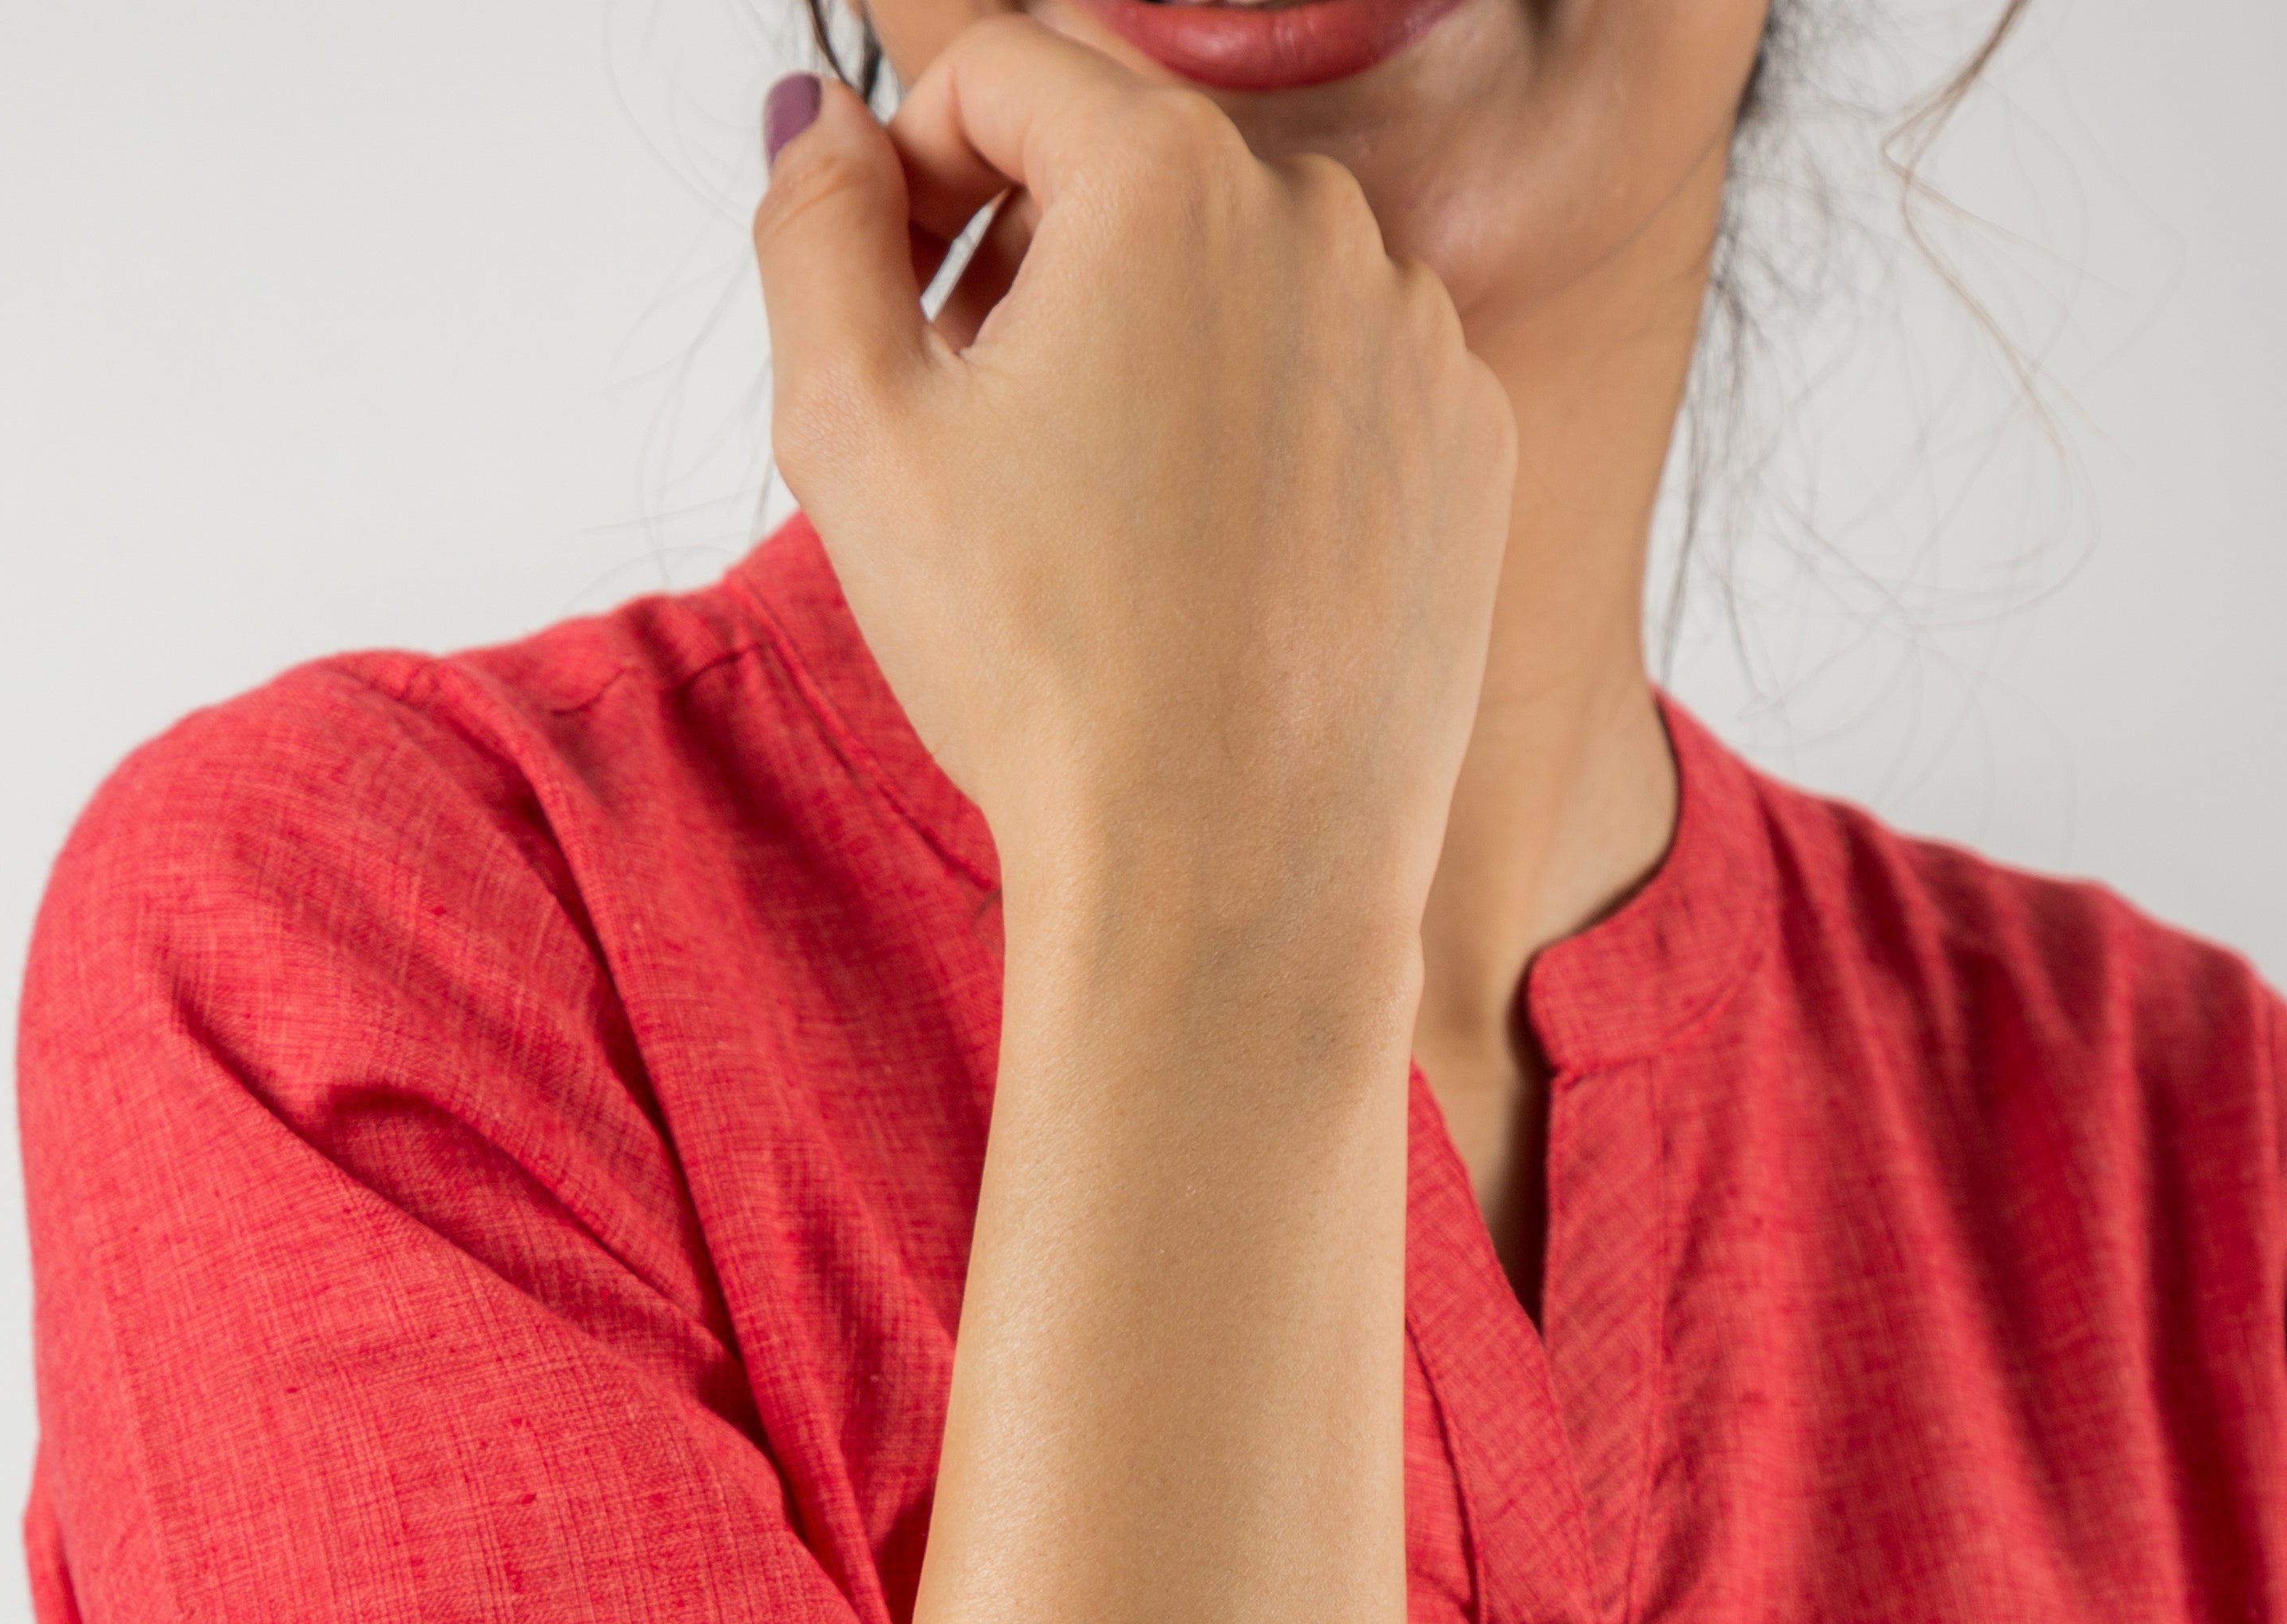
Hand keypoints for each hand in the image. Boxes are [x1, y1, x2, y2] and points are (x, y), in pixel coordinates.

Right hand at [753, 37, 1514, 938]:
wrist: (1231, 880)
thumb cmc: (1044, 672)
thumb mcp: (852, 431)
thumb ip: (814, 229)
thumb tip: (830, 126)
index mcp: (1170, 176)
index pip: (1002, 71)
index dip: (916, 172)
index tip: (894, 301)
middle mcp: (1325, 219)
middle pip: (1132, 166)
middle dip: (1035, 257)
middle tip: (981, 424)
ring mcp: (1420, 336)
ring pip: (1244, 274)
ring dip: (1154, 341)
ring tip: (1100, 512)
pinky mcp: (1472, 449)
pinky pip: (1339, 381)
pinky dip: (1265, 431)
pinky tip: (1214, 564)